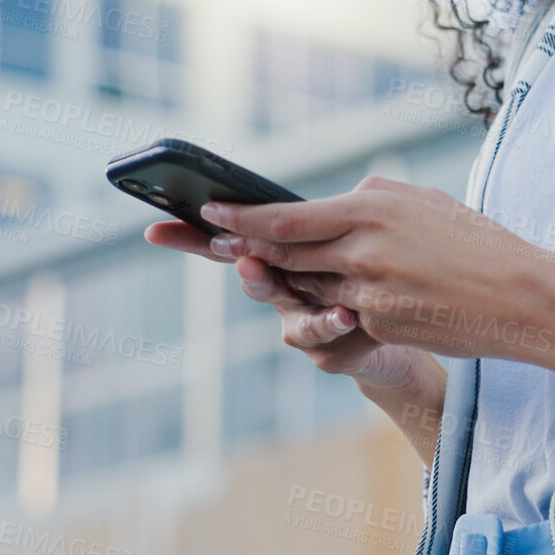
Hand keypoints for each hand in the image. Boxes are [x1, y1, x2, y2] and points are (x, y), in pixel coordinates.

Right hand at [143, 220, 419, 389]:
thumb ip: (318, 223)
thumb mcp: (345, 237)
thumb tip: (303, 200)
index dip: (189, 237)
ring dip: (309, 313)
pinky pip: (330, 345)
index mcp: (282, 257)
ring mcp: (303, 326)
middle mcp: (284, 293)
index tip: (153, 232)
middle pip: (257, 282)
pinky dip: (338, 327)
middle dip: (252, 273)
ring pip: (295, 322)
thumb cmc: (366, 273)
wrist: (400, 327)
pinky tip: (348, 315)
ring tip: (319, 300)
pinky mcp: (328, 354)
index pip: (233, 241)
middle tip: (247, 262)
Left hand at [194, 176, 554, 364]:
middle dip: (247, 248)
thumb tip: (338, 201)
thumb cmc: (478, 243)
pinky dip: (345, 306)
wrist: (522, 296)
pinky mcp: (380, 327)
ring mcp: (369, 293)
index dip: (243, 217)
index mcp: (372, 209)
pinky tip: (362, 300)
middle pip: (286, 252)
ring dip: (296, 279)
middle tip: (216, 242)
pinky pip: (347, 314)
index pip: (287, 216)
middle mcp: (363, 250)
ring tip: (281, 267)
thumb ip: (375, 200)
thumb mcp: (424, 202)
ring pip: (312, 286)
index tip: (213, 212)